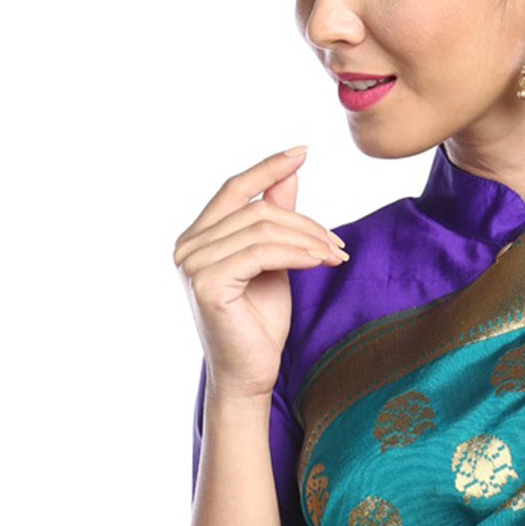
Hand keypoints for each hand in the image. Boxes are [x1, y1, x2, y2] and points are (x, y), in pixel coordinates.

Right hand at [174, 147, 347, 400]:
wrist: (251, 374)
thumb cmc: (259, 322)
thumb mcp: (273, 262)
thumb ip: (274, 219)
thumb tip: (288, 174)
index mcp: (198, 237)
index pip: (233, 188)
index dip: (267, 167)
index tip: (302, 151)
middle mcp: (187, 246)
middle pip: (256, 209)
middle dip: (304, 222)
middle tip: (337, 244)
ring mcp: (192, 264)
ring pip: (262, 228)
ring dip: (307, 238)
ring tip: (334, 256)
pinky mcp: (207, 283)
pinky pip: (261, 252)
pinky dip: (297, 253)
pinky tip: (319, 262)